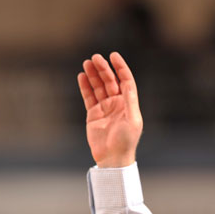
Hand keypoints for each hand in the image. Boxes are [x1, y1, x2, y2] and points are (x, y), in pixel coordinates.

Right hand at [77, 52, 142, 167]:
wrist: (112, 158)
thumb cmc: (126, 141)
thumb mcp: (132, 120)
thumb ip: (130, 101)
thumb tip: (128, 83)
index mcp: (129, 103)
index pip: (125, 80)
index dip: (120, 67)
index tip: (113, 55)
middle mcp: (117, 103)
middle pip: (110, 81)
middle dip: (103, 68)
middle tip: (95, 58)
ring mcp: (105, 108)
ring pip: (98, 87)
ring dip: (93, 75)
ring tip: (87, 63)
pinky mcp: (93, 114)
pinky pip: (88, 97)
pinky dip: (85, 87)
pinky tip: (82, 76)